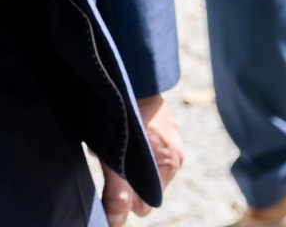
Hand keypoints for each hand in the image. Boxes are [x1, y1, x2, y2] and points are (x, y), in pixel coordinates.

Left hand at [102, 94, 182, 225]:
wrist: (133, 74)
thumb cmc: (125, 114)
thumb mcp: (118, 159)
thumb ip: (118, 192)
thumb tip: (115, 223)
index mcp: (171, 163)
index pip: (145, 204)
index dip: (126, 199)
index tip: (112, 182)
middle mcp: (175, 153)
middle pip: (143, 187)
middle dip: (125, 180)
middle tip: (110, 160)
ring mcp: (169, 138)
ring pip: (140, 169)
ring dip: (124, 163)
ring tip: (112, 145)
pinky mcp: (160, 128)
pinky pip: (142, 152)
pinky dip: (127, 150)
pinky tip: (117, 136)